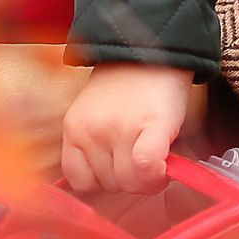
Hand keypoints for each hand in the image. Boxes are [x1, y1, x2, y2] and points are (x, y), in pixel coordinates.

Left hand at [60, 62, 193, 193]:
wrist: (150, 52)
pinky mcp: (150, 127)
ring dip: (147, 179)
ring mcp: (118, 129)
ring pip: (130, 183)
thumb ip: (95, 147)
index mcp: (74, 128)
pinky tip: (164, 164)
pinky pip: (146, 168)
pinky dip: (156, 174)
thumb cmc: (125, 87)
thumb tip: (112, 184)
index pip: (79, 181)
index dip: (102, 183)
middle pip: (109, 186)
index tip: (118, 171)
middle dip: (129, 180)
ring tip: (156, 157)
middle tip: (142, 160)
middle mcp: (91, 131)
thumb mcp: (94, 116)